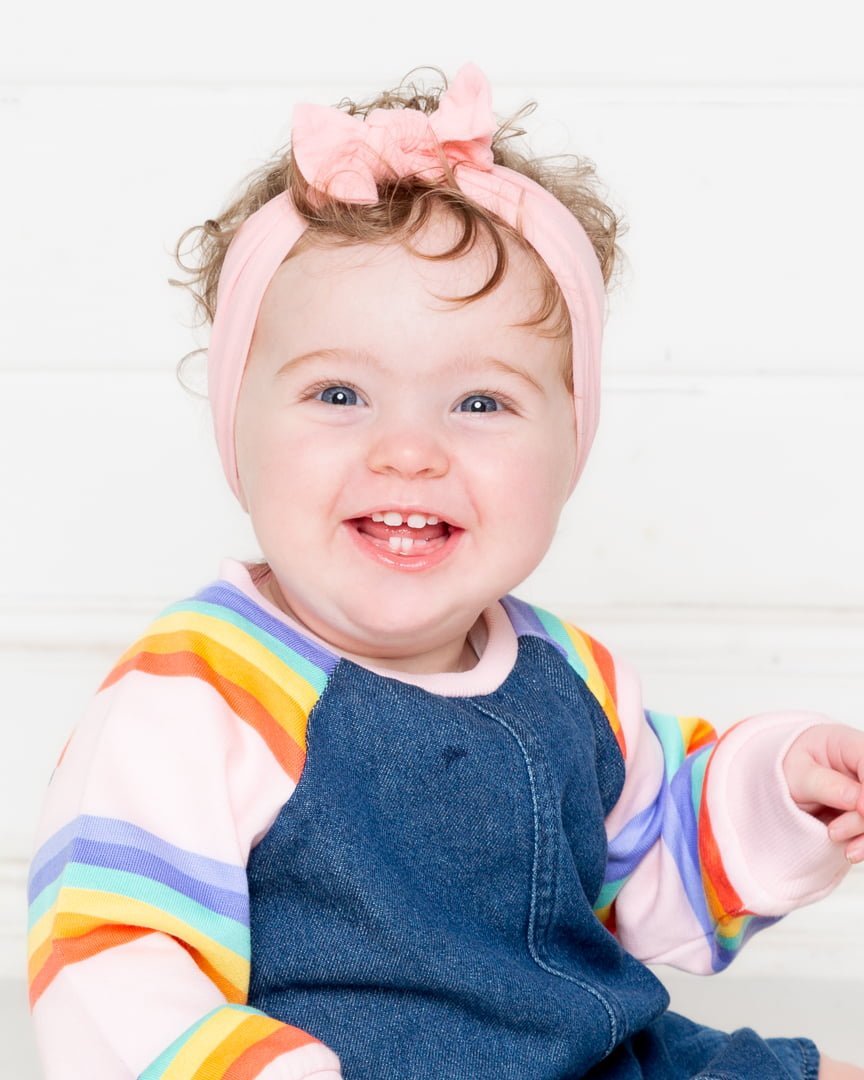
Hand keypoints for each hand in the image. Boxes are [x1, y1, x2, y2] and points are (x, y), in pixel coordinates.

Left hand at [783, 723, 863, 861]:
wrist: (785, 780)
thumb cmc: (790, 767)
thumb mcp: (797, 772)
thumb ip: (825, 784)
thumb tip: (857, 798)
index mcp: (850, 744)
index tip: (861, 809)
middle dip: (863, 818)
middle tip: (834, 830)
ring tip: (832, 836)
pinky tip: (851, 851)